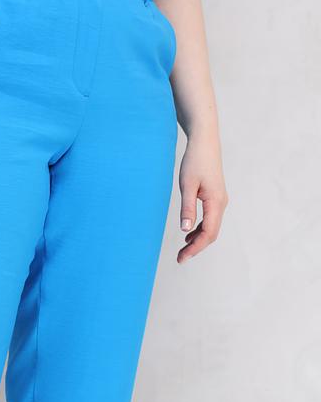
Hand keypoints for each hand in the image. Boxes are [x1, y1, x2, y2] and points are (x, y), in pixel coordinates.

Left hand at [177, 129, 227, 262]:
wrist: (204, 142)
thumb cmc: (195, 161)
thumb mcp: (187, 186)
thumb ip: (187, 208)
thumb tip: (185, 230)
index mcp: (216, 202)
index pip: (208, 233)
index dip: (195, 248)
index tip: (181, 257)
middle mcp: (221, 203)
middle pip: (211, 234)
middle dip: (196, 248)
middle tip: (180, 258)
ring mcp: (220, 201)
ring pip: (211, 228)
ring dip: (198, 240)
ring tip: (183, 250)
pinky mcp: (215, 197)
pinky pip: (210, 219)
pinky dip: (200, 230)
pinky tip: (188, 234)